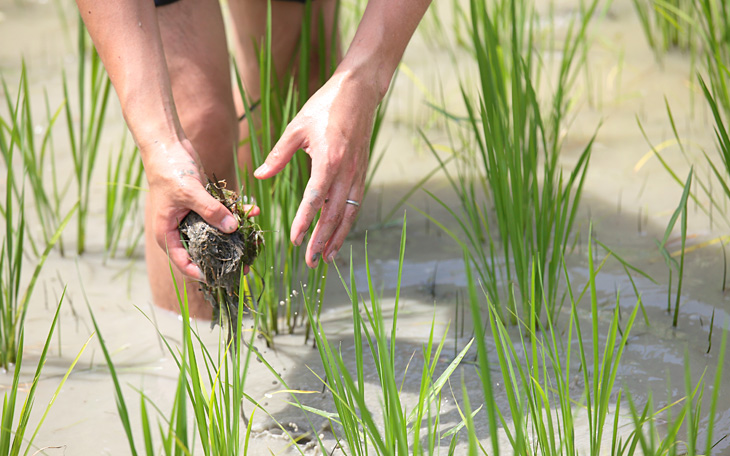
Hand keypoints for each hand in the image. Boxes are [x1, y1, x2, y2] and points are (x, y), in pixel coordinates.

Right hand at [144, 138, 259, 278]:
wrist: (168, 145)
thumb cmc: (170, 171)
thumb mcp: (190, 192)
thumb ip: (211, 211)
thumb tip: (232, 227)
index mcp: (167, 234)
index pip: (183, 263)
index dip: (202, 273)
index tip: (222, 278)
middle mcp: (179, 230)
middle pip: (203, 252)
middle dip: (225, 258)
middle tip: (246, 267)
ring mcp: (192, 219)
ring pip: (215, 235)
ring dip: (235, 236)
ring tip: (254, 243)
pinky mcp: (203, 206)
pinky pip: (221, 216)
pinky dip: (236, 214)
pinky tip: (253, 211)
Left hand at [254, 70, 379, 267]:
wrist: (359, 92)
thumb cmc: (324, 106)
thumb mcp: (296, 128)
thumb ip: (278, 155)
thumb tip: (259, 175)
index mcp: (328, 161)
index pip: (315, 200)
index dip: (305, 222)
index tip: (295, 240)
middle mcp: (346, 172)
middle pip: (334, 214)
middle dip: (322, 240)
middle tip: (311, 261)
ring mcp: (356, 174)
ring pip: (348, 214)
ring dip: (337, 237)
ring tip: (327, 257)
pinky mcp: (361, 172)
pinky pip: (354, 204)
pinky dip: (347, 222)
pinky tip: (339, 234)